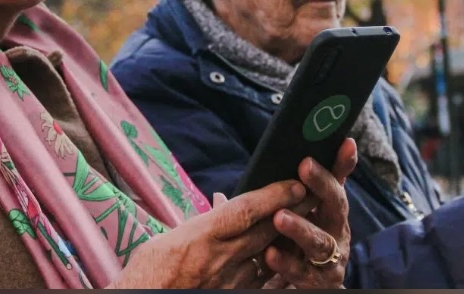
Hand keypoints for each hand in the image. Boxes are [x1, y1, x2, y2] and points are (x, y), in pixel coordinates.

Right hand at [110, 179, 307, 288]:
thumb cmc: (149, 275)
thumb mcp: (166, 240)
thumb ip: (198, 220)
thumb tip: (221, 203)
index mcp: (201, 236)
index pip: (246, 210)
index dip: (274, 195)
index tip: (295, 183)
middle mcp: (220, 257)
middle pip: (266, 229)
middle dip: (293, 211)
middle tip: (315, 193)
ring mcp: (230, 280)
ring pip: (269, 253)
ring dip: (290, 236)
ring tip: (309, 220)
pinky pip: (263, 279)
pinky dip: (277, 264)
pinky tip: (291, 255)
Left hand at [264, 138, 357, 289]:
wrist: (315, 285)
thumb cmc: (302, 243)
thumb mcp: (302, 215)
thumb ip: (292, 192)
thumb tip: (282, 159)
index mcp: (332, 211)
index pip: (339, 181)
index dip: (344, 162)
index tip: (345, 141)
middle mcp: (337, 231)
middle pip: (335, 205)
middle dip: (322, 184)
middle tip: (304, 166)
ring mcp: (332, 258)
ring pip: (320, 241)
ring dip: (301, 228)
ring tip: (279, 217)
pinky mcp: (319, 281)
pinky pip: (302, 272)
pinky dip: (287, 263)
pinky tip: (270, 254)